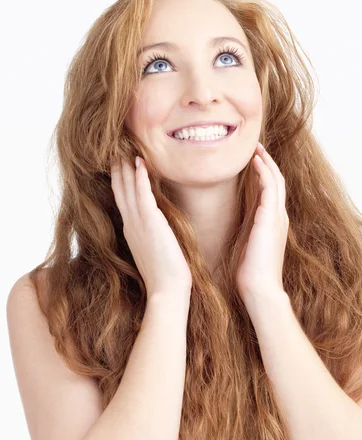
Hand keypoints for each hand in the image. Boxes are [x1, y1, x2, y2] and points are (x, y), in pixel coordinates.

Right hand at [111, 156, 192, 297]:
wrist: (167, 290)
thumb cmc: (165, 274)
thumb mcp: (153, 249)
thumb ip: (151, 235)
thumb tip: (156, 226)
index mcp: (131, 230)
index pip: (122, 199)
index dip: (119, 180)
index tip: (118, 164)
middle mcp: (130, 224)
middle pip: (120, 190)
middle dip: (118, 169)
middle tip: (115, 150)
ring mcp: (138, 224)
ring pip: (128, 189)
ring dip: (127, 168)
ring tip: (125, 149)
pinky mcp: (151, 224)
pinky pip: (143, 195)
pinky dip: (141, 178)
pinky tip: (140, 163)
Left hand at [236, 142, 288, 300]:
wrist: (260, 290)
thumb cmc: (251, 274)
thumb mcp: (249, 247)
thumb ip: (248, 232)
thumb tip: (238, 225)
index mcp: (274, 224)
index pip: (272, 192)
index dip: (265, 174)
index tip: (253, 161)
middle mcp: (279, 217)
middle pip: (277, 181)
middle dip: (267, 163)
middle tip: (256, 147)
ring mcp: (277, 217)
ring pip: (276, 180)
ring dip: (266, 162)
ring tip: (256, 148)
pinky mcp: (271, 219)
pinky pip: (269, 188)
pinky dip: (264, 172)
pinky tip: (255, 162)